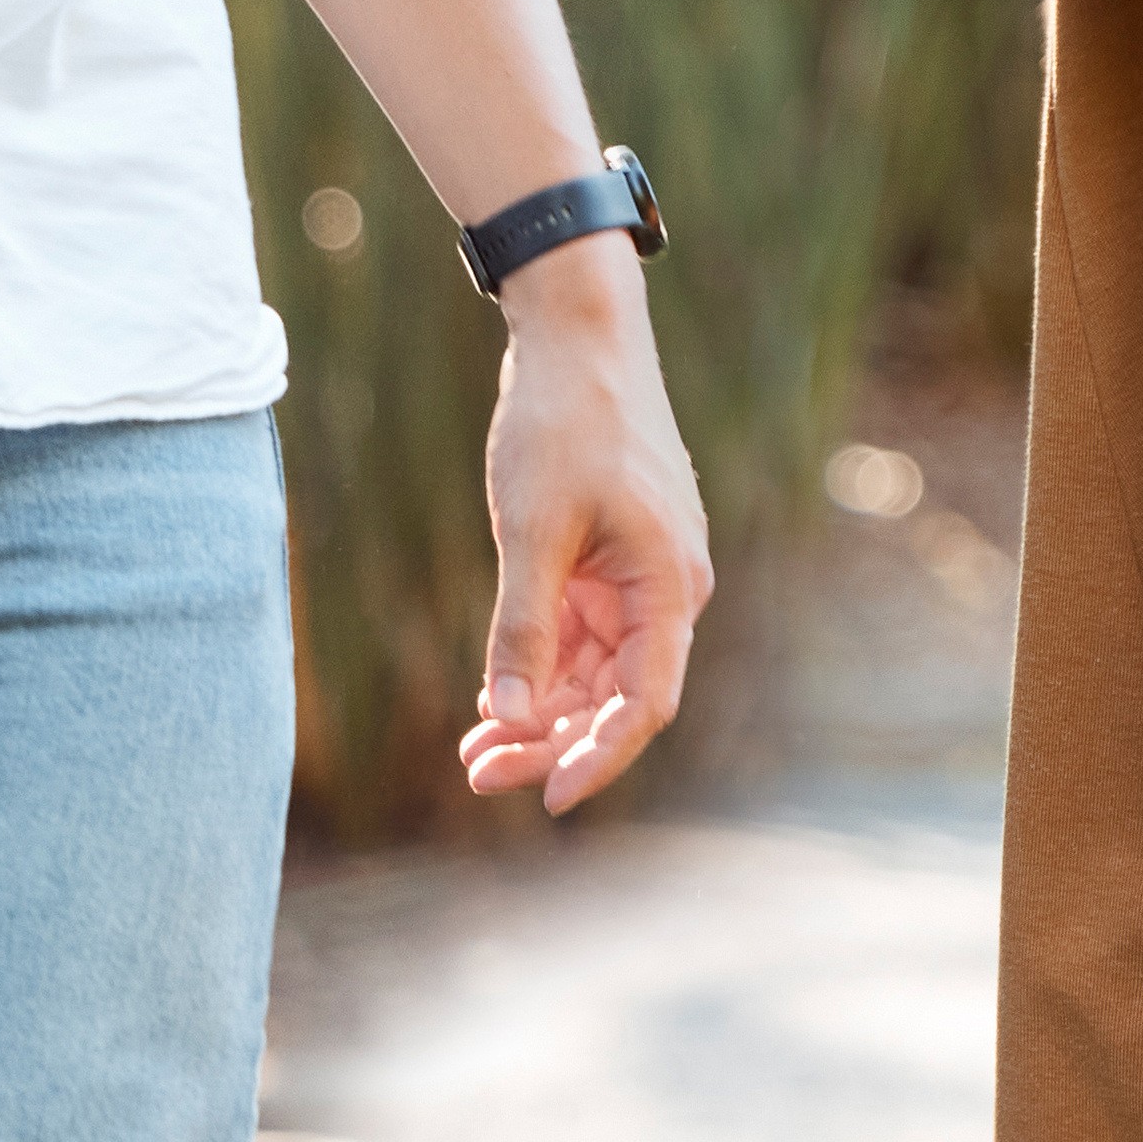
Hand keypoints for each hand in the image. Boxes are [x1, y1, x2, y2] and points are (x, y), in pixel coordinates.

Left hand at [456, 257, 715, 812]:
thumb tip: (506, 721)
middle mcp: (666, 591)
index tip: (548, 801)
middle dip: (551, 742)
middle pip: (616, 698)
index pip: (643, 704)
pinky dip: (540, 670)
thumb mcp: (532, 534)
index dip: (598, 759)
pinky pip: (580, 637)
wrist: (577, 339)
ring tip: (473, 752)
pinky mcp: (611, 561)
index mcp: (669, 587)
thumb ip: (522, 632)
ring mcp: (640, 577)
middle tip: (477, 776)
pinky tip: (492, 701)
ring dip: (540, 713)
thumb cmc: (564, 427)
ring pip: (594, 673)